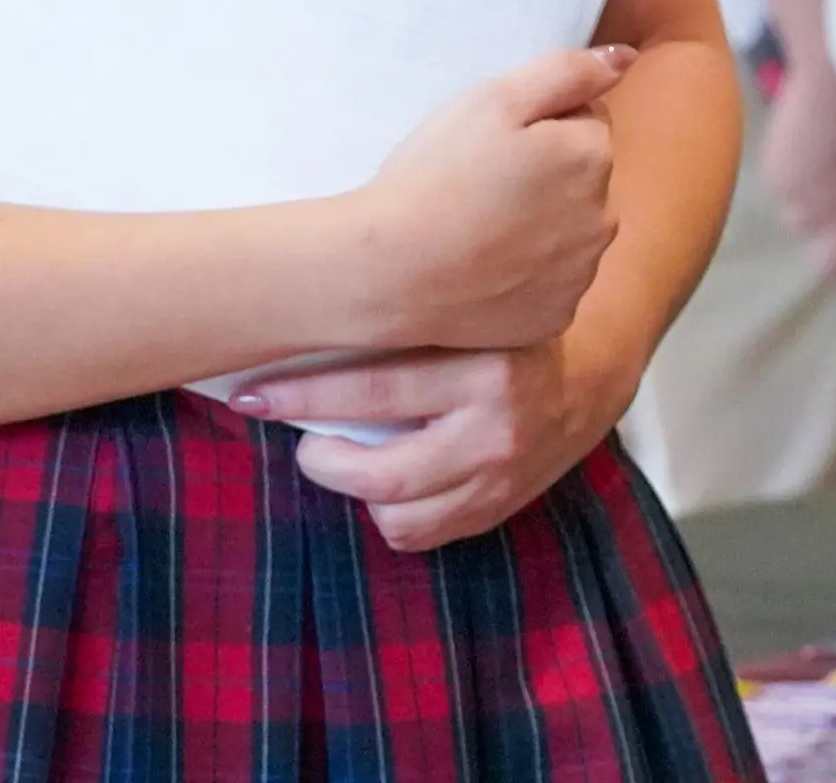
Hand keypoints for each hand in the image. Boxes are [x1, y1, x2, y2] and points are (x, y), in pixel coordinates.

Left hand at [262, 341, 613, 550]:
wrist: (586, 368)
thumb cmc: (494, 320)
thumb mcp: (455, 302)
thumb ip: (396, 308)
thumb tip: (296, 307)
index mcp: (479, 361)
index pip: (372, 387)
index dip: (299, 396)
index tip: (249, 394)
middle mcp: (494, 427)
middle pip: (380, 469)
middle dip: (318, 458)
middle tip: (291, 432)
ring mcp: (502, 477)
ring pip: (400, 514)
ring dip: (351, 488)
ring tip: (333, 455)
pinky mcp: (503, 508)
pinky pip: (426, 533)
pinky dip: (391, 513)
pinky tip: (381, 478)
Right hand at [356, 47, 626, 350]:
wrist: (396, 269)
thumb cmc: (438, 173)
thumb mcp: (492, 100)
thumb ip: (566, 72)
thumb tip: (625, 57)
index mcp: (591, 157)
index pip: (585, 121)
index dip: (538, 123)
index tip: (495, 138)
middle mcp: (603, 218)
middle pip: (582, 178)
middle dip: (546, 173)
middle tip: (480, 178)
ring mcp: (582, 273)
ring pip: (569, 230)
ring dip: (539, 222)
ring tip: (477, 222)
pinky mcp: (557, 316)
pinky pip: (551, 281)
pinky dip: (526, 272)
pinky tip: (483, 264)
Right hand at [762, 51, 835, 310]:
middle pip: (827, 264)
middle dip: (826, 252)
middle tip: (824, 225)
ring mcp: (812, 205)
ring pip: (796, 219)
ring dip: (801, 199)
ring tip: (813, 159)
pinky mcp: (782, 182)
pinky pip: (777, 186)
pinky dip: (784, 169)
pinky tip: (798, 141)